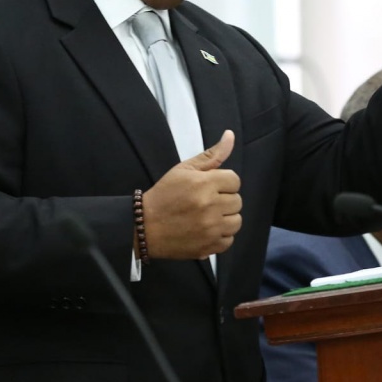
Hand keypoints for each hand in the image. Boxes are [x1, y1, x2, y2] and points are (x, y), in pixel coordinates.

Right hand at [140, 130, 242, 259]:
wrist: (144, 226)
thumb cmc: (164, 195)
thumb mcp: (184, 170)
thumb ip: (211, 155)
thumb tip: (230, 135)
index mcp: (204, 184)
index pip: (234, 180)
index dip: (223, 183)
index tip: (210, 188)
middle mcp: (210, 206)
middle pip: (237, 201)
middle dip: (224, 200)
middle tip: (205, 202)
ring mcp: (210, 228)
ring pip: (237, 221)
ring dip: (225, 219)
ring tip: (208, 217)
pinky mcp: (209, 246)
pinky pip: (229, 240)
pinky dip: (220, 236)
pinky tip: (206, 230)